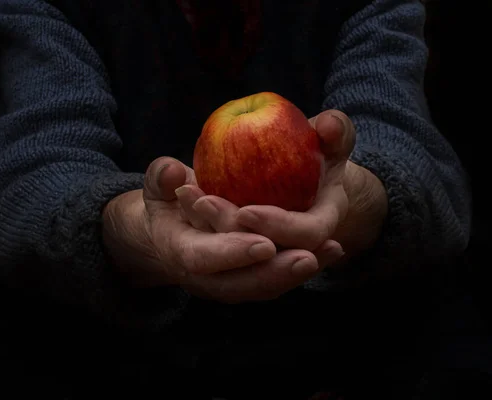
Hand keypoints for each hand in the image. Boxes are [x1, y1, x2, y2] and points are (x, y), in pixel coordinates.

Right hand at [102, 157, 330, 302]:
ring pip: (266, 286)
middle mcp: (206, 277)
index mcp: (179, 251)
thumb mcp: (157, 185)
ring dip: (297, 272)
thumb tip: (173, 172)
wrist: (172, 230)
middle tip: (307, 257)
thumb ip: (160, 177)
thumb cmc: (167, 202)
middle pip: (243, 284)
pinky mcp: (251, 279)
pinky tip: (333, 251)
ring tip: (329, 252)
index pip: (203, 259)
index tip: (262, 243)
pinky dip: (305, 266)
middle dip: (276, 272)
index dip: (231, 253)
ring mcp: (230, 283)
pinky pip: (278, 278)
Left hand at [182, 110, 386, 270]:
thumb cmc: (318, 150)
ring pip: (234, 255)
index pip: (305, 237)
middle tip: (203, 202)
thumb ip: (337, 130)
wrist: (299, 169)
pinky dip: (198, 218)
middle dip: (231, 237)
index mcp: (320, 224)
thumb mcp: (330, 138)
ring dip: (208, 225)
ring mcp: (263, 251)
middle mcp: (292, 246)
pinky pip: (217, 243)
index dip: (278, 227)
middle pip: (263, 258)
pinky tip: (181, 189)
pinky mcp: (238, 245)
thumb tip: (329, 126)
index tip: (247, 212)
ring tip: (185, 192)